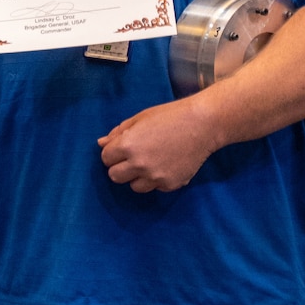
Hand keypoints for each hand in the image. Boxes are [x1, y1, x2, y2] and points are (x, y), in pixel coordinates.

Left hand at [98, 98, 223, 192]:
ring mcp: (155, 177)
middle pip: (115, 176)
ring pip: (134, 186)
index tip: (123, 147)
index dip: (113, 152)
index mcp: (127, 146)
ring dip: (138, 177)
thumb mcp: (139, 118)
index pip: (106, 158)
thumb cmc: (170, 116)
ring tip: (151, 162)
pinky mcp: (170, 184)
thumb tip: (100, 143)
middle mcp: (138, 164)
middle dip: (121, 167)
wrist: (203, 124)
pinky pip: (155, 188)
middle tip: (134, 157)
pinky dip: (157, 180)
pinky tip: (167, 165)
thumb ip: (118, 133)